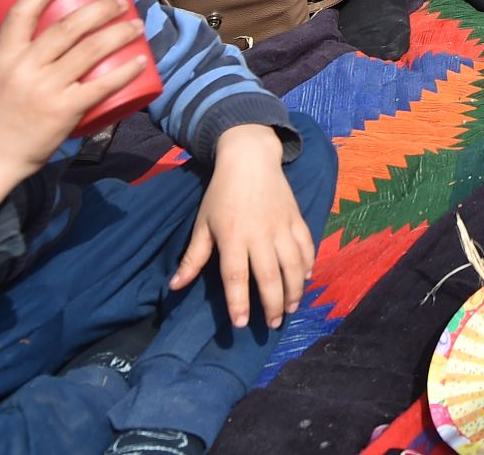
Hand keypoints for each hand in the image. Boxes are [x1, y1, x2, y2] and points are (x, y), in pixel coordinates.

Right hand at [0, 0, 144, 215]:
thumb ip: (22, 56)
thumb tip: (57, 36)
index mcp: (5, 55)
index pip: (22, 12)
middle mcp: (26, 67)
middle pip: (68, 26)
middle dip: (99, 10)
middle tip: (119, 3)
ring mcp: (47, 88)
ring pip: (91, 50)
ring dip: (118, 33)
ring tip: (135, 25)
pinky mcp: (65, 110)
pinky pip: (102, 85)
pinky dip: (125, 71)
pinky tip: (140, 61)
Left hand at [170, 125, 315, 329]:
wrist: (250, 158)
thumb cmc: (222, 193)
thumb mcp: (203, 223)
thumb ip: (193, 257)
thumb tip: (175, 287)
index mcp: (233, 236)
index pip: (236, 277)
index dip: (239, 302)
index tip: (241, 324)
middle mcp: (260, 235)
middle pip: (270, 277)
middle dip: (272, 305)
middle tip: (273, 325)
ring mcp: (282, 226)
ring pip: (294, 266)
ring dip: (294, 291)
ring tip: (291, 309)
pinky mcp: (297, 219)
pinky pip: (307, 246)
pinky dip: (309, 265)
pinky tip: (306, 279)